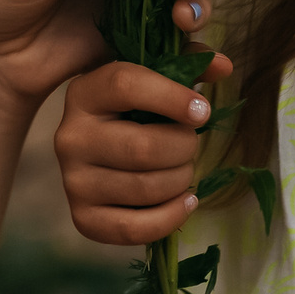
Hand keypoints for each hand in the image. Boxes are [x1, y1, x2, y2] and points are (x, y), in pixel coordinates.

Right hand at [54, 48, 234, 243]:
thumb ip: (187, 65)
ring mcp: (73, 180)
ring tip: (184, 170)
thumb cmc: (134, 111)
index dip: (172, 97)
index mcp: (85, 92)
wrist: (100, 151)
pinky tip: (185, 201)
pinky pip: (136, 228)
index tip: (202, 111)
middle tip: (190, 145)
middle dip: (184, 148)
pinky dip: (171, 217)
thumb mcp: (153, 79)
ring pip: (145, 187)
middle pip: (143, 147)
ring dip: (181, 180)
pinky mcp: (83, 217)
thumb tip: (223, 66)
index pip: (125, 85)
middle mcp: (70, 136)